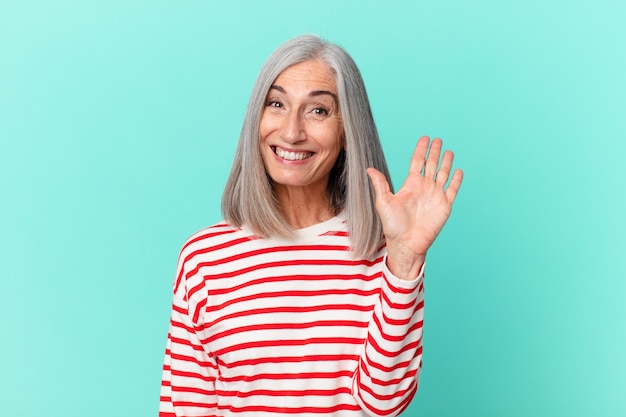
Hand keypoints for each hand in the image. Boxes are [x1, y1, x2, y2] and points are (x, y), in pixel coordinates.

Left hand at [367, 136, 462, 279]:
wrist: (406, 244)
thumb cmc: (393, 226)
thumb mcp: (383, 202)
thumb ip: (380, 184)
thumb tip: (369, 169)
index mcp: (410, 185)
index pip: (417, 162)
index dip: (421, 150)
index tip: (424, 138)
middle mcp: (424, 188)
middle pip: (431, 165)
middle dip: (435, 152)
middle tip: (438, 139)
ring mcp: (435, 196)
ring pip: (443, 174)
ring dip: (446, 162)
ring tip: (449, 151)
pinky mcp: (444, 206)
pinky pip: (452, 190)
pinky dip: (456, 180)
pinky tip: (458, 170)